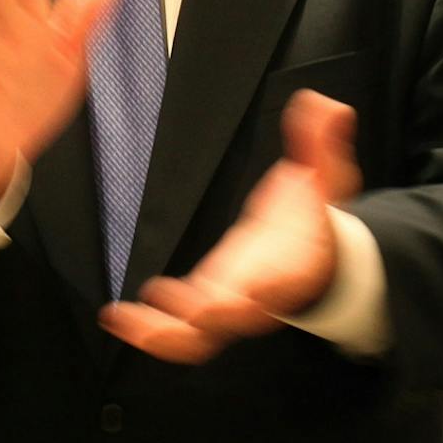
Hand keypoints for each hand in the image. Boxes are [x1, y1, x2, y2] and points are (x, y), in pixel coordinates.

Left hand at [100, 91, 357, 363]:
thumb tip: (324, 104)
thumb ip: (320, 143)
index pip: (286, 282)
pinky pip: (177, 325)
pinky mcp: (206, 301)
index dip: (272, 288)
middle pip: (238, 320)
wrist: (308, 252)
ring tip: (125, 322)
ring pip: (200, 337)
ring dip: (164, 335)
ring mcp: (231, 304)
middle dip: (213, 320)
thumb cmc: (315, 217)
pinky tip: (118, 315)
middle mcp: (262, 296)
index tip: (258, 288)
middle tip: (190, 315)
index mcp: (296, 267)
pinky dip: (150, 323)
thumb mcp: (325, 177)